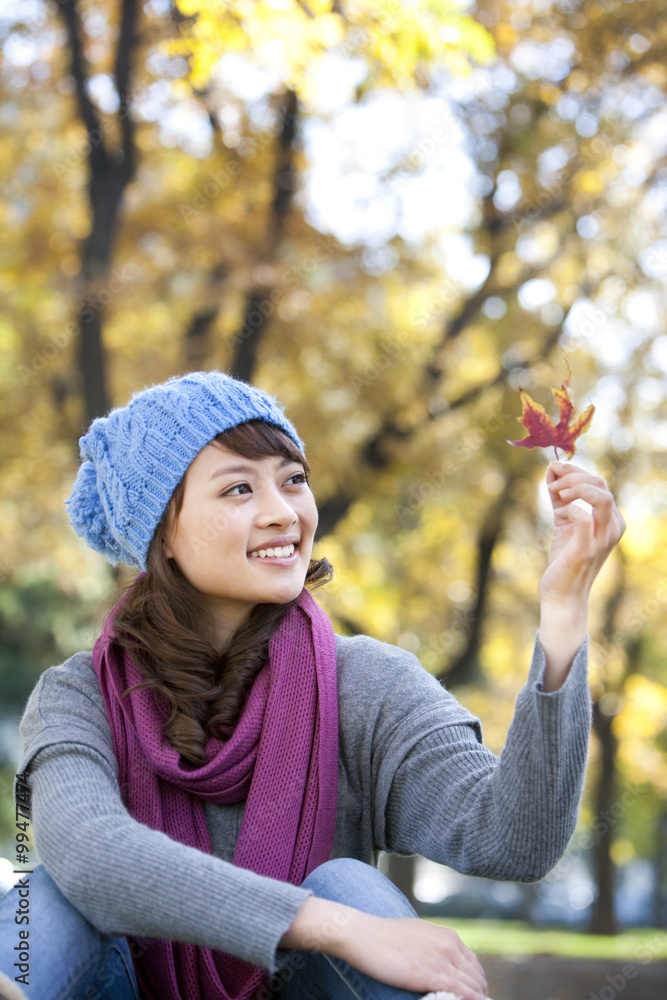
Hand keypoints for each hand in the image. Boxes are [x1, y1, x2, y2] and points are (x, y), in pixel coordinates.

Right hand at [336, 912, 487, 998]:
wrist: (364, 935)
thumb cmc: (384, 936)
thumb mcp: (417, 934)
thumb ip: (434, 944)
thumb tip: (441, 959)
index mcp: (448, 935)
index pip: (473, 962)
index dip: (476, 980)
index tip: (473, 992)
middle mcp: (449, 944)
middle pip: (477, 975)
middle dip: (479, 991)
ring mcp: (442, 958)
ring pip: (473, 985)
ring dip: (477, 997)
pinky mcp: (432, 974)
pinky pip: (462, 991)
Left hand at [539, 461, 624, 606]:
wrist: (562, 594)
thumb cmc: (564, 559)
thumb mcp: (564, 522)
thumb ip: (560, 497)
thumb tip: (552, 469)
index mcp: (610, 519)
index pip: (599, 482)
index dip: (575, 471)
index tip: (554, 468)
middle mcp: (612, 527)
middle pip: (600, 484)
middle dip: (573, 475)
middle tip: (551, 481)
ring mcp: (601, 538)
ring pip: (601, 496)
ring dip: (575, 487)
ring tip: (555, 490)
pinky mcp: (586, 549)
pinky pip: (585, 518)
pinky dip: (572, 509)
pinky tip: (561, 514)